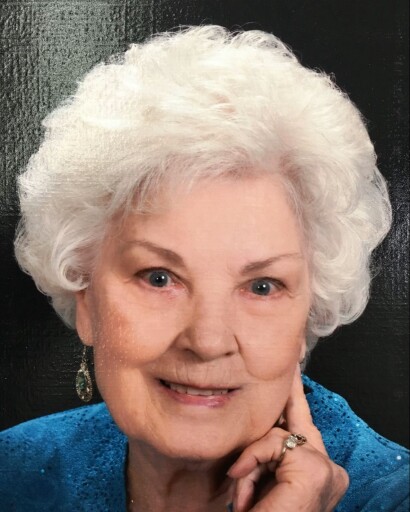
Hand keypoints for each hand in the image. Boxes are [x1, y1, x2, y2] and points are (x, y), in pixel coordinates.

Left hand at [227, 366, 348, 511]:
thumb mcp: (262, 482)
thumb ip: (265, 455)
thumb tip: (252, 429)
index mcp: (317, 473)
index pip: (302, 429)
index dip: (294, 399)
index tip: (290, 370)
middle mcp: (328, 469)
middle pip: (300, 418)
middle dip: (290, 390)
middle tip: (290, 359)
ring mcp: (324, 468)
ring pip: (278, 433)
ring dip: (252, 461)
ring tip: (242, 494)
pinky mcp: (314, 469)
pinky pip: (271, 444)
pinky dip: (251, 461)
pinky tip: (241, 482)